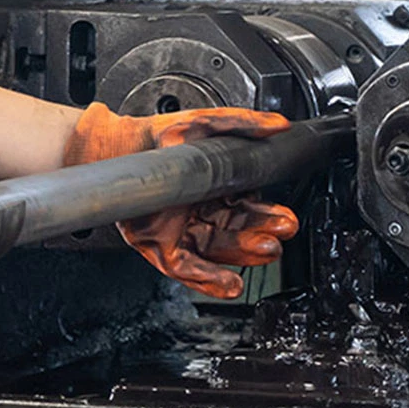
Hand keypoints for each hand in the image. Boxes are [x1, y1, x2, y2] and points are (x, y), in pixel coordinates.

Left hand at [63, 104, 299, 298]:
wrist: (122, 146)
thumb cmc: (163, 135)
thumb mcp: (206, 122)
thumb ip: (243, 124)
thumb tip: (279, 125)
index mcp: (217, 190)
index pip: (248, 209)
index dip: (268, 215)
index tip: (286, 218)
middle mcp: (202, 213)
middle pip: (237, 231)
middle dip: (263, 232)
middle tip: (283, 230)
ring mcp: (182, 231)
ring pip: (218, 249)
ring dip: (245, 254)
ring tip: (267, 250)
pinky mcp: (161, 246)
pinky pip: (187, 268)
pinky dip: (209, 278)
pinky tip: (231, 284)